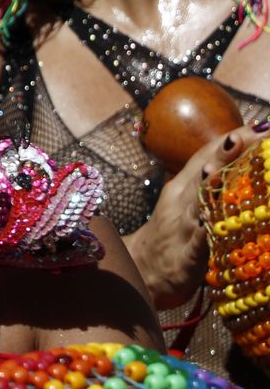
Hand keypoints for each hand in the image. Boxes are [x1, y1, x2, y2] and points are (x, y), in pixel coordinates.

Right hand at [126, 126, 264, 308]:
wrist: (141, 274)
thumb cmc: (172, 238)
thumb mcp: (186, 205)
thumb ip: (207, 183)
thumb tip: (234, 157)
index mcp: (181, 188)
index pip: (206, 156)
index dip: (231, 138)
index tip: (259, 124)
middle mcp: (180, 204)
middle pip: (203, 173)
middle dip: (228, 153)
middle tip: (254, 134)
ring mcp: (180, 230)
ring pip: (198, 204)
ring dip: (212, 186)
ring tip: (224, 168)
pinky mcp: (183, 260)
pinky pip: (195, 246)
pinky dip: (203, 234)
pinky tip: (210, 224)